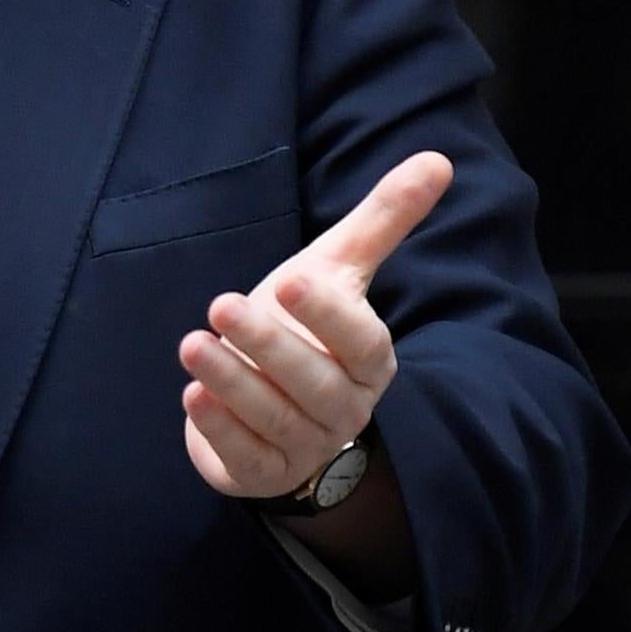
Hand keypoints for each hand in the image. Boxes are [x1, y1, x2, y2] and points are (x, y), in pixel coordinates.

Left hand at [178, 151, 450, 500]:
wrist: (274, 405)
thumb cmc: (308, 326)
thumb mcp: (338, 268)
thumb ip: (383, 220)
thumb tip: (438, 159)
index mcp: (370, 359)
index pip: (361, 341)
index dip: (328, 315)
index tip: (290, 280)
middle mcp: (346, 409)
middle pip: (314, 382)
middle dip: (267, 345)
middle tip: (220, 305)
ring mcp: (306, 446)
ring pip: (274, 418)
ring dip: (232, 383)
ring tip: (192, 345)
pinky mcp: (263, 472)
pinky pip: (246, 456)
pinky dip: (219, 429)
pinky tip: (192, 395)